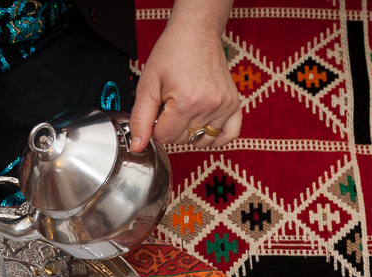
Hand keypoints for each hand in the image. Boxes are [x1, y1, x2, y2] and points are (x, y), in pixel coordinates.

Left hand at [128, 4, 241, 151]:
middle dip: (172, 127)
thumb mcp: (147, 85)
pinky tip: (204, 129)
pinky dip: (217, 138)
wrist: (196, 33)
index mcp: (185, 102)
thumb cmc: (171, 54)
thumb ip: (140, 119)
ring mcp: (224, 105)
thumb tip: (137, 147)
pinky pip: (230, 135)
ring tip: (186, 111)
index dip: (156, 127)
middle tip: (171, 104)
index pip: (165, 137)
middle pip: (183, 139)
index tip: (158, 109)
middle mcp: (208, 105)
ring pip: (202, 140)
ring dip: (190, 132)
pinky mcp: (234, 103)